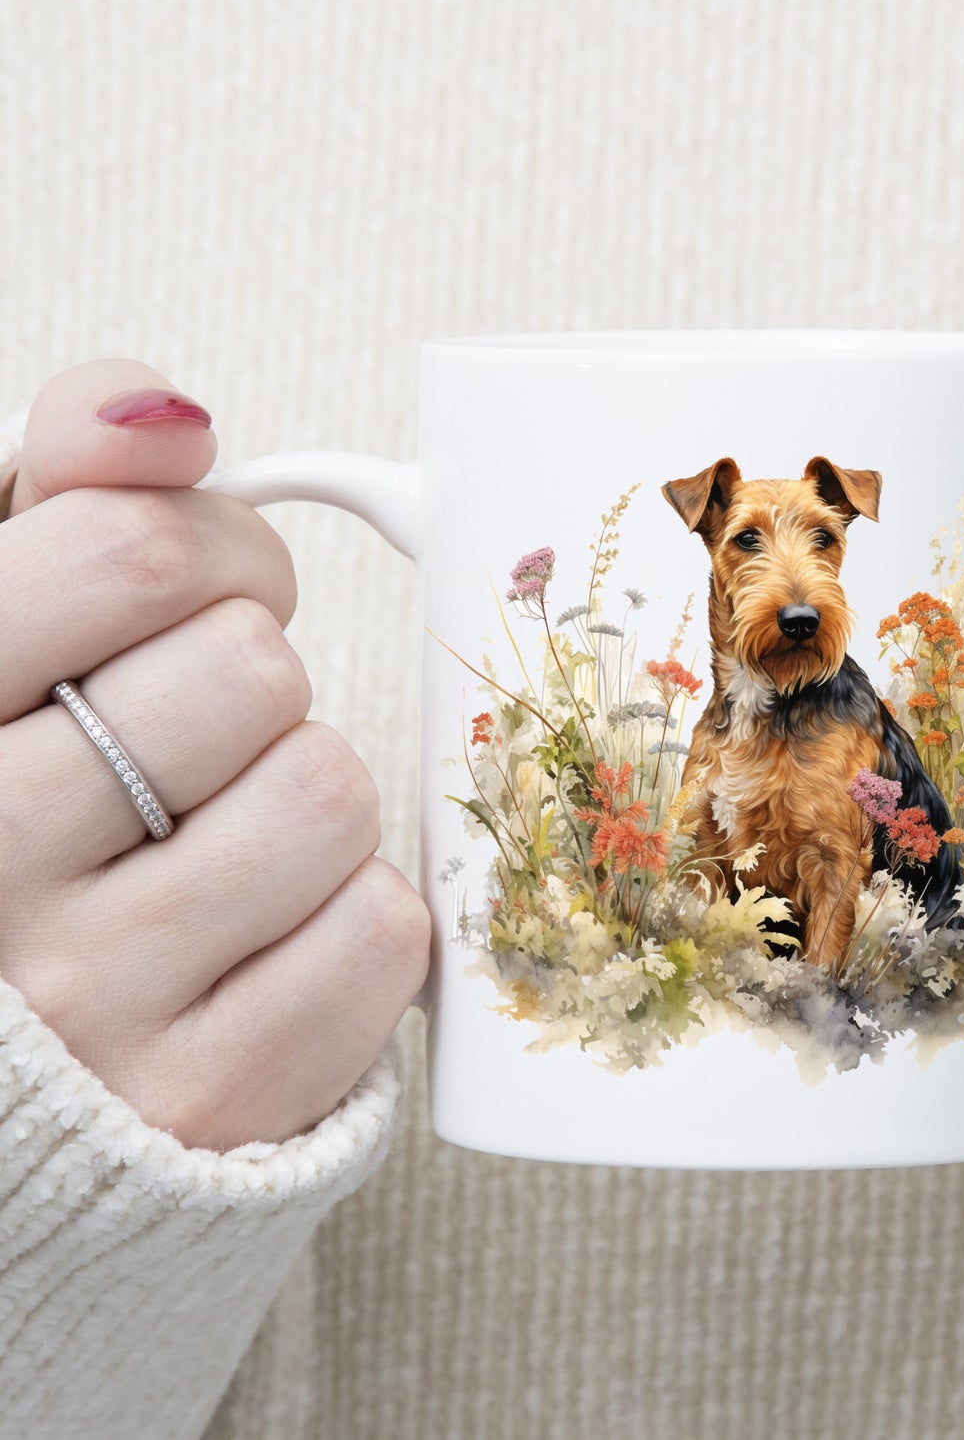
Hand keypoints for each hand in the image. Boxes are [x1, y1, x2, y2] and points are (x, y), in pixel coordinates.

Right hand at [0, 359, 428, 1150]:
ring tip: (226, 840)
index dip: (213, 552)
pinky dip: (353, 917)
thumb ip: (71, 496)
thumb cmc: (36, 805)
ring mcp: (94, 1003)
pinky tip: (267, 937)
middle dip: (254, 681)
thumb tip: (167, 412)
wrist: (37, 1062)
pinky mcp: (211, 1097)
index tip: (200, 594)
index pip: (130, 554)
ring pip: (328, 792)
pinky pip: (381, 931)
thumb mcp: (11, 631)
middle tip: (205, 736)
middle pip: (251, 670)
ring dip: (306, 797)